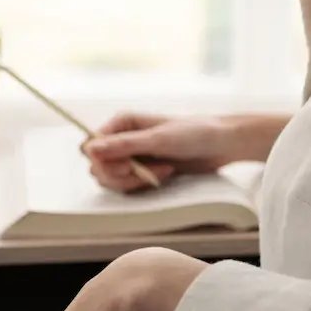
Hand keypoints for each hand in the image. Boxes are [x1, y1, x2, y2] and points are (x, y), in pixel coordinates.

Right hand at [80, 113, 239, 192]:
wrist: (221, 144)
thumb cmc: (194, 133)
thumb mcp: (159, 139)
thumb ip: (124, 145)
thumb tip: (91, 149)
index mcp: (121, 123)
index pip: (90, 147)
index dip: (103, 161)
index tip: (128, 166)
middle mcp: (121, 138)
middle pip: (97, 167)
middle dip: (121, 175)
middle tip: (146, 172)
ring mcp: (130, 156)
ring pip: (110, 180)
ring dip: (134, 181)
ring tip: (163, 171)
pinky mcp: (141, 171)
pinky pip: (126, 186)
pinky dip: (142, 185)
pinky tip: (164, 175)